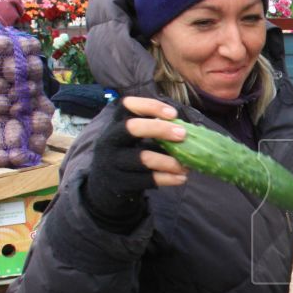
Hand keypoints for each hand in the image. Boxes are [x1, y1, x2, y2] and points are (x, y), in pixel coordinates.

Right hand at [83, 97, 189, 226]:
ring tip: (186, 166)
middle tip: (183, 134)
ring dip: (169, 161)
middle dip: (160, 129)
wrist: (105, 187)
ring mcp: (113, 162)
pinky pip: (147, 180)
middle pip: (132, 128)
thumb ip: (153, 132)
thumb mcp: (133, 140)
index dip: (150, 106)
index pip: (127, 106)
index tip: (173, 114)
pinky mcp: (120, 182)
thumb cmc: (127, 155)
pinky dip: (167, 179)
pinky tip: (181, 178)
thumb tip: (187, 129)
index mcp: (115, 124)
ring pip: (142, 158)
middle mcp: (110, 141)